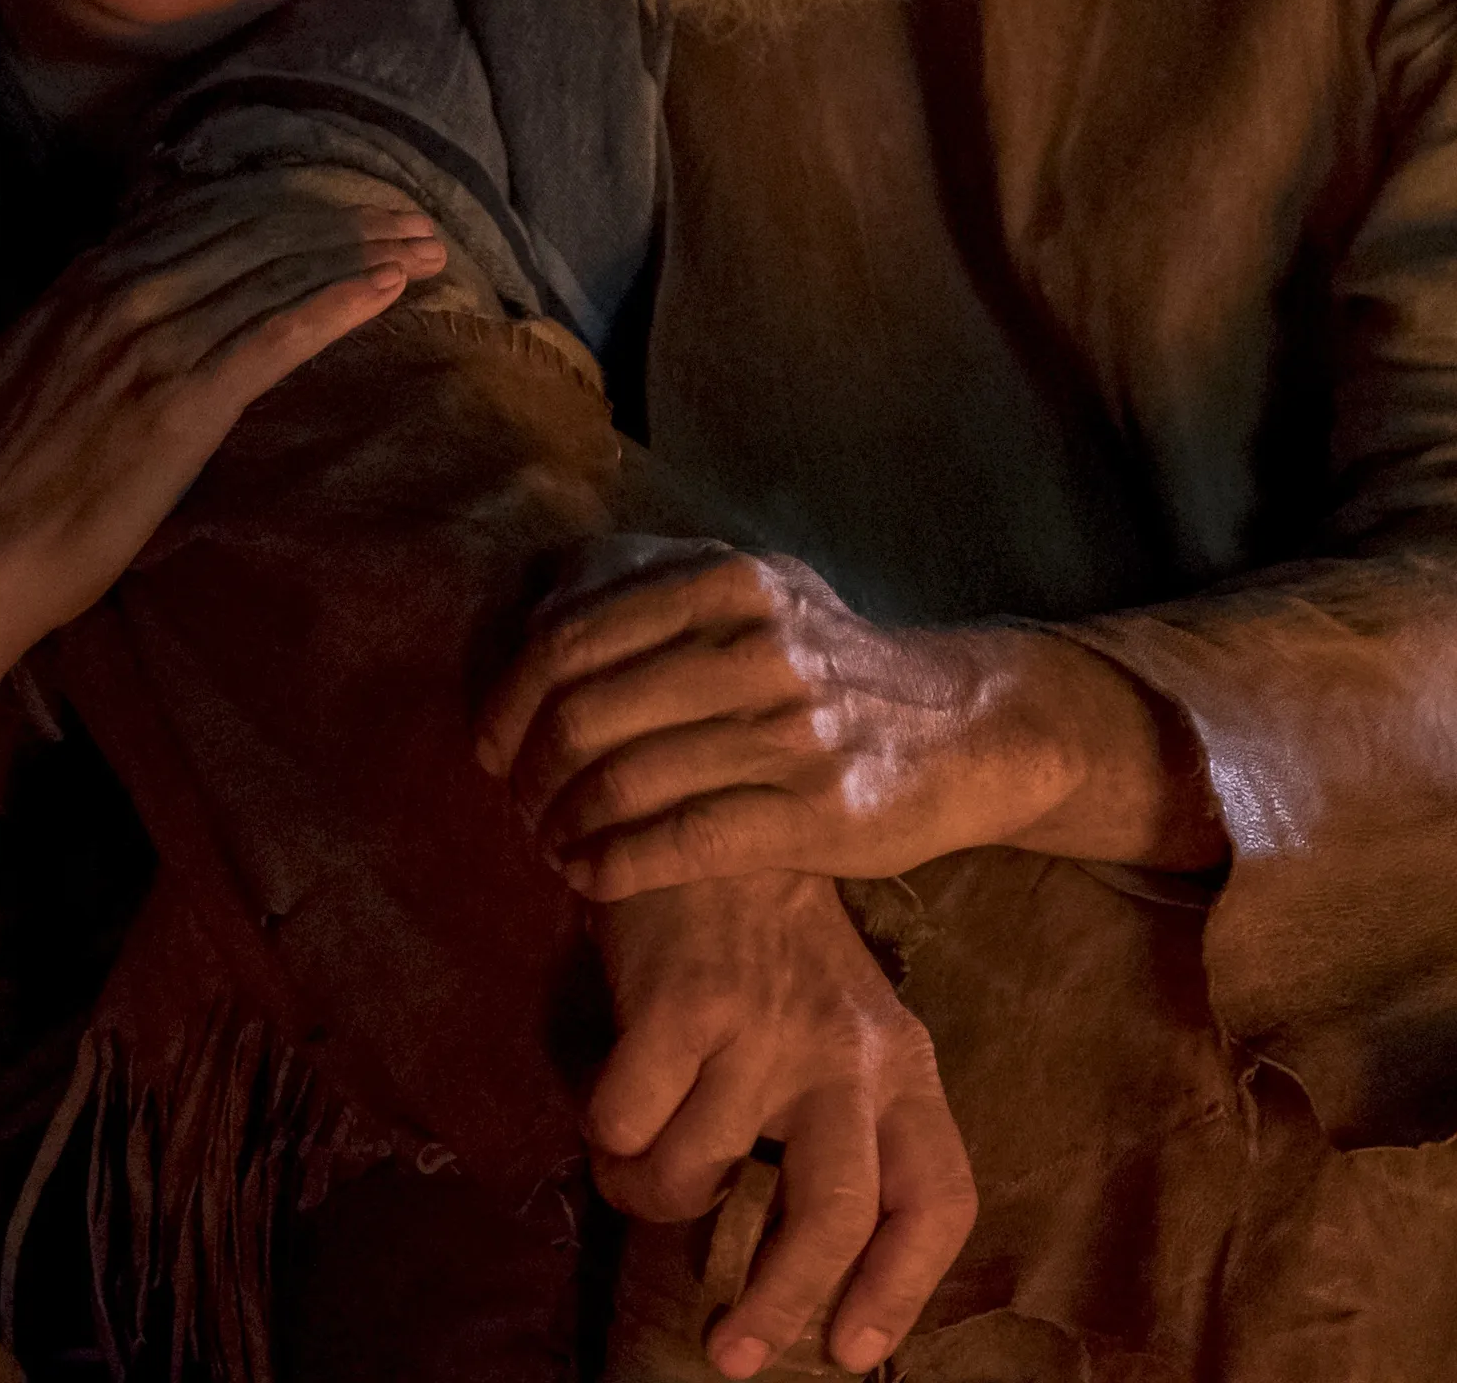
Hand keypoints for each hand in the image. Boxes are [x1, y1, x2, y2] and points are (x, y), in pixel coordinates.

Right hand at [0, 191, 443, 787]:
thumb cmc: (6, 479)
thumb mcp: (31, 369)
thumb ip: (81, 323)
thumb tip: (128, 302)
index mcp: (85, 282)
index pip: (204, 216)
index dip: (284, 204)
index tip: (346, 205)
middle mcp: (121, 296)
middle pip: (254, 235)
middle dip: (341, 221)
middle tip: (414, 219)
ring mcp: (153, 345)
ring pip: (275, 276)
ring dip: (359, 255)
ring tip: (425, 247)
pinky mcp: (183, 402)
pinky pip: (275, 337)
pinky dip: (338, 305)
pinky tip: (390, 289)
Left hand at [479, 552, 1223, 895]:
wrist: (966, 729)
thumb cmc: (831, 667)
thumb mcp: (755, 592)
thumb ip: (653, 586)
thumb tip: (538, 589)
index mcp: (724, 579)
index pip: (564, 637)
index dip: (506, 699)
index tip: (491, 743)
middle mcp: (754, 644)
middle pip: (580, 713)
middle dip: (526, 771)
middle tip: (517, 804)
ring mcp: (788, 730)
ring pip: (620, 782)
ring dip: (561, 825)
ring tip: (551, 843)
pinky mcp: (814, 813)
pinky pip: (674, 845)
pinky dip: (608, 867)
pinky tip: (589, 877)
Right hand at [592, 873, 973, 1375]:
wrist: (707, 820)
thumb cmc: (768, 948)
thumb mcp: (841, 1028)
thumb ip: (840, 1126)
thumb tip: (801, 1269)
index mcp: (902, 1065)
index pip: (937, 1197)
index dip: (902, 1287)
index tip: (847, 1352)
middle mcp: (846, 1052)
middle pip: (836, 1213)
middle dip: (779, 1302)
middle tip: (729, 1353)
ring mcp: (766, 1027)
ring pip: (697, 1173)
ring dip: (649, 1189)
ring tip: (636, 1166)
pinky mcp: (684, 1004)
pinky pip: (628, 1123)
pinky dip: (606, 1135)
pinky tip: (610, 1105)